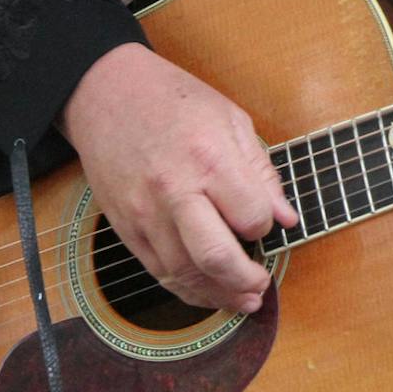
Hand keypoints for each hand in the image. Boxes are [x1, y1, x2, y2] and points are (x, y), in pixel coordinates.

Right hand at [58, 41, 297, 312]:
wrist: (105, 92)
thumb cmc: (174, 100)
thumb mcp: (231, 119)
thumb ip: (261, 173)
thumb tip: (287, 218)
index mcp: (209, 159)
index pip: (251, 217)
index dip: (266, 228)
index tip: (265, 223)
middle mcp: (174, 191)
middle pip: (215, 257)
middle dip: (245, 281)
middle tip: (261, 286)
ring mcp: (145, 213)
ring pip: (184, 274)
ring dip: (218, 295)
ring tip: (242, 299)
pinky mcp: (124, 227)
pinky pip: (157, 271)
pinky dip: (186, 289)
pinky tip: (208, 291)